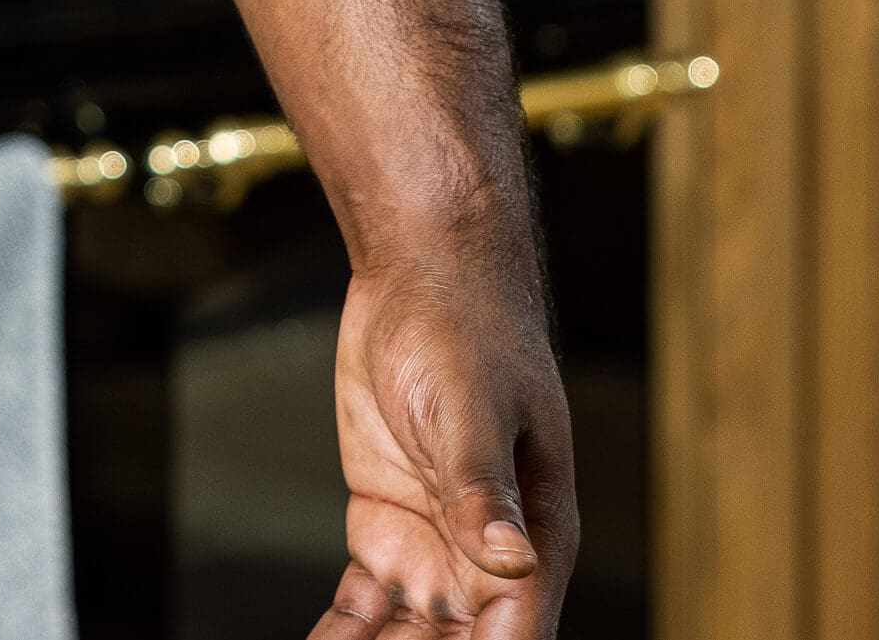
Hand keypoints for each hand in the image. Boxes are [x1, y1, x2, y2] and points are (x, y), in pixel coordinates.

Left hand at [316, 255, 576, 635]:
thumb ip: (485, 489)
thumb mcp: (470, 408)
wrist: (420, 275)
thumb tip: (511, 562)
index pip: (512, 636)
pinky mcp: (385, 523)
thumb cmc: (467, 327)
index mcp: (534, 537)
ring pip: (408, 636)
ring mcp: (433, 543)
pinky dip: (343, 633)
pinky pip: (365, 603)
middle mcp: (485, 555)